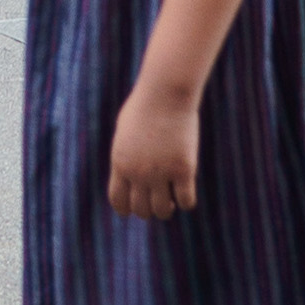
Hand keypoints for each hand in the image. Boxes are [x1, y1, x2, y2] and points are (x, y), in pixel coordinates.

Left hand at [107, 80, 200, 221]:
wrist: (165, 93)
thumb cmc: (145, 106)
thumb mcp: (125, 132)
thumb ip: (125, 154)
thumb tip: (128, 173)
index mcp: (120, 164)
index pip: (118, 201)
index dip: (126, 210)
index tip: (134, 209)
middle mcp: (138, 173)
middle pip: (141, 210)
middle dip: (148, 210)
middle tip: (157, 202)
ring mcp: (161, 172)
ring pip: (162, 210)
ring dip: (166, 210)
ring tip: (171, 201)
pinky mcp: (184, 169)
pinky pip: (186, 201)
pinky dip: (186, 202)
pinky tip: (186, 193)